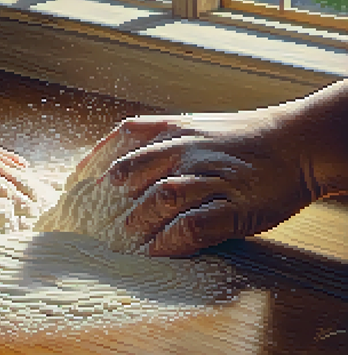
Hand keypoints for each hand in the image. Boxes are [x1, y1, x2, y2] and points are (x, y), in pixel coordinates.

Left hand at [67, 110, 315, 256]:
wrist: (299, 143)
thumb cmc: (243, 138)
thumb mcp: (199, 125)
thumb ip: (161, 140)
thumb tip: (118, 163)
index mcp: (177, 128)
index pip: (125, 134)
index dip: (96, 157)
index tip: (76, 181)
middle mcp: (188, 149)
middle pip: (135, 169)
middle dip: (112, 196)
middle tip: (96, 219)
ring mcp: (211, 177)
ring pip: (162, 197)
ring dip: (139, 221)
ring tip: (126, 239)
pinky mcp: (233, 206)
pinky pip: (193, 226)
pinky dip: (170, 242)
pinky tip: (157, 251)